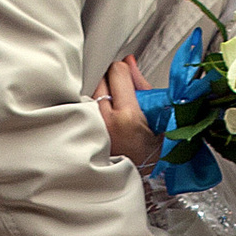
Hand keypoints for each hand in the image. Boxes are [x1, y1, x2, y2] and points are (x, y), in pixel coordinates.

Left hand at [94, 54, 159, 171]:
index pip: (117, 72)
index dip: (123, 69)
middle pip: (100, 78)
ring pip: (89, 90)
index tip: (126, 73)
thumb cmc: (148, 150)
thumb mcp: (155, 115)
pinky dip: (91, 103)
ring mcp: (91, 127)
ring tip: (112, 102)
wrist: (135, 173)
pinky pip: (83, 105)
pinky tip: (102, 111)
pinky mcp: (81, 131)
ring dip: (100, 90)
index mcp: (127, 116)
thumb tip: (129, 63)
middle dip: (110, 78)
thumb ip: (141, 85)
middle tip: (120, 88)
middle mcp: (105, 121)